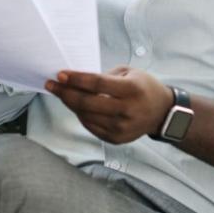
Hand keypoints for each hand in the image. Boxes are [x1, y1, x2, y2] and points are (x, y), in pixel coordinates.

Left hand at [46, 66, 171, 143]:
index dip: (77, 79)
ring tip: (62, 93)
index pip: (98, 84)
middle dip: (65, 93)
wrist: (162, 113)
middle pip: (87, 103)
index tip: (60, 74)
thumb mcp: (130, 73)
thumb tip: (77, 81)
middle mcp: (127, 111)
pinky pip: (91, 126)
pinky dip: (81, 115)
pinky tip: (77, 106)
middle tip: (52, 85)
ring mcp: (121, 128)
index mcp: (132, 90)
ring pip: (86, 116)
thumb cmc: (143, 87)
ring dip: (70, 104)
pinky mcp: (116, 139)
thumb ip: (105, 77)